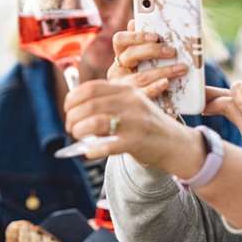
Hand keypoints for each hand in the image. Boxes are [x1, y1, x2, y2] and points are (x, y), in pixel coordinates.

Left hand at [63, 80, 203, 173]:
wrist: (174, 142)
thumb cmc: (145, 125)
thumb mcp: (131, 104)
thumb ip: (107, 102)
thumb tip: (73, 108)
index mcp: (126, 90)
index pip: (91, 88)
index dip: (73, 98)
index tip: (67, 109)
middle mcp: (130, 102)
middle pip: (89, 105)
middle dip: (73, 117)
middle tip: (71, 127)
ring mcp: (135, 121)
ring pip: (95, 122)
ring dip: (79, 130)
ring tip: (77, 136)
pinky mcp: (137, 141)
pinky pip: (109, 145)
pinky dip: (93, 150)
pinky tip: (88, 153)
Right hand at [107, 20, 185, 98]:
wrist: (153, 109)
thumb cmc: (151, 76)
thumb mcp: (148, 59)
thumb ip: (145, 43)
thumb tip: (136, 22)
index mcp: (120, 56)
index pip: (120, 40)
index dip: (136, 36)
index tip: (156, 36)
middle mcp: (117, 71)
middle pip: (130, 55)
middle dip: (153, 51)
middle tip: (173, 52)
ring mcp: (122, 88)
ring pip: (140, 76)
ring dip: (163, 71)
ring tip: (181, 68)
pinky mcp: (131, 104)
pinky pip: (143, 94)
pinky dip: (155, 87)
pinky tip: (166, 83)